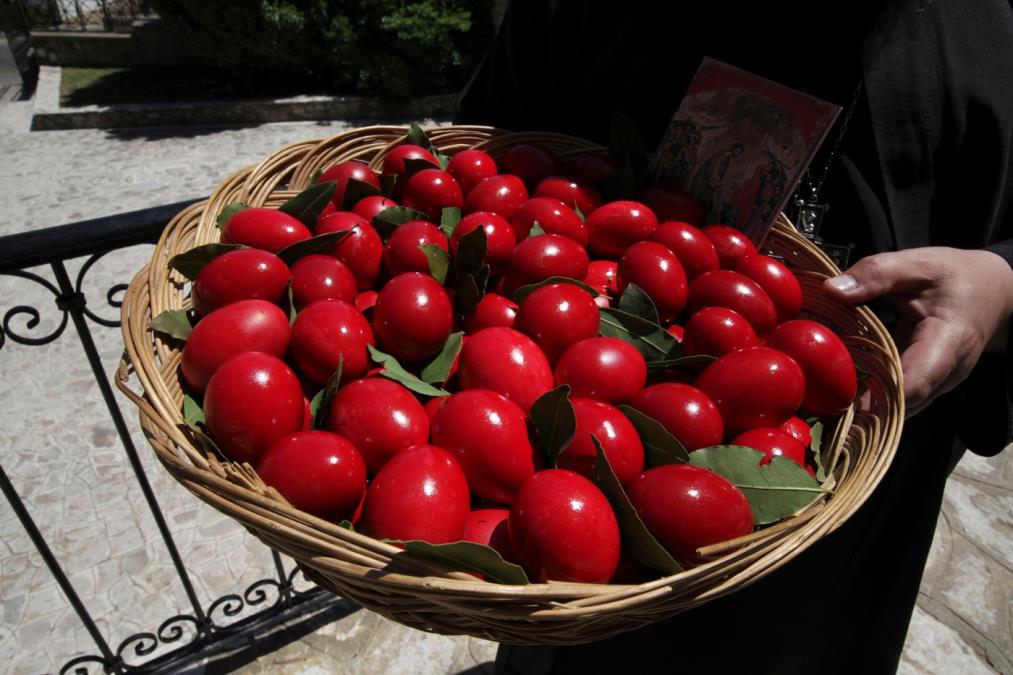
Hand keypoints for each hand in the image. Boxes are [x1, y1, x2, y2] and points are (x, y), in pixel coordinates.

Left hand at [823, 247, 1012, 416]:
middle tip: (817, 403)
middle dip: (860, 408)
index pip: (915, 382)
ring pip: (897, 409)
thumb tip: (832, 289)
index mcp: (949, 342)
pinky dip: (869, 397)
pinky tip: (840, 388)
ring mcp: (937, 385)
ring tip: (822, 398)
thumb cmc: (959, 279)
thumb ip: (878, 274)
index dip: (878, 398)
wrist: (994, 293)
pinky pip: (896, 400)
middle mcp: (946, 374)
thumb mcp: (921, 265)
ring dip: (862, 406)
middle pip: (900, 404)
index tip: (841, 401)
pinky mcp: (925, 386)